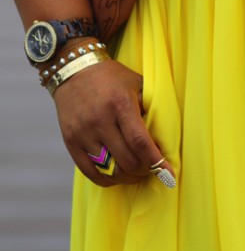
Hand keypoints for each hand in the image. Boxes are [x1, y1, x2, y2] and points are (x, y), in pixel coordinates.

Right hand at [52, 58, 175, 187]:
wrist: (74, 70)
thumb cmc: (111, 77)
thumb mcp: (136, 83)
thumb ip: (150, 105)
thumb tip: (164, 134)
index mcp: (120, 104)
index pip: (139, 141)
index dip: (155, 161)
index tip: (168, 173)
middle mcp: (100, 121)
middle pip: (126, 160)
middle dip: (144, 170)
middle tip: (152, 168)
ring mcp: (83, 133)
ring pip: (109, 170)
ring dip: (127, 177)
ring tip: (137, 174)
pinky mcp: (70, 141)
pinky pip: (90, 171)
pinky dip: (106, 179)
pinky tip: (117, 176)